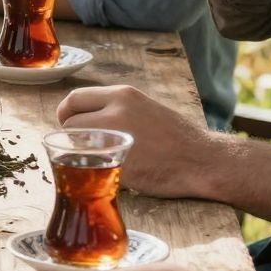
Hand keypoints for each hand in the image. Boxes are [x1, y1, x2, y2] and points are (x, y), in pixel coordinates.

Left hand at [56, 83, 214, 197]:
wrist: (203, 159)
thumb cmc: (176, 137)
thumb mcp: (143, 108)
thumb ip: (114, 109)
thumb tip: (85, 119)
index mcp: (122, 95)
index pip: (74, 98)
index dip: (67, 114)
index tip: (71, 125)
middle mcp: (116, 111)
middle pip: (69, 123)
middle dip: (70, 138)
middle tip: (82, 149)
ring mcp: (117, 138)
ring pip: (76, 147)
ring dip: (80, 155)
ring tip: (99, 161)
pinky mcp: (120, 165)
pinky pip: (94, 168)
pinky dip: (98, 173)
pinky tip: (114, 175)